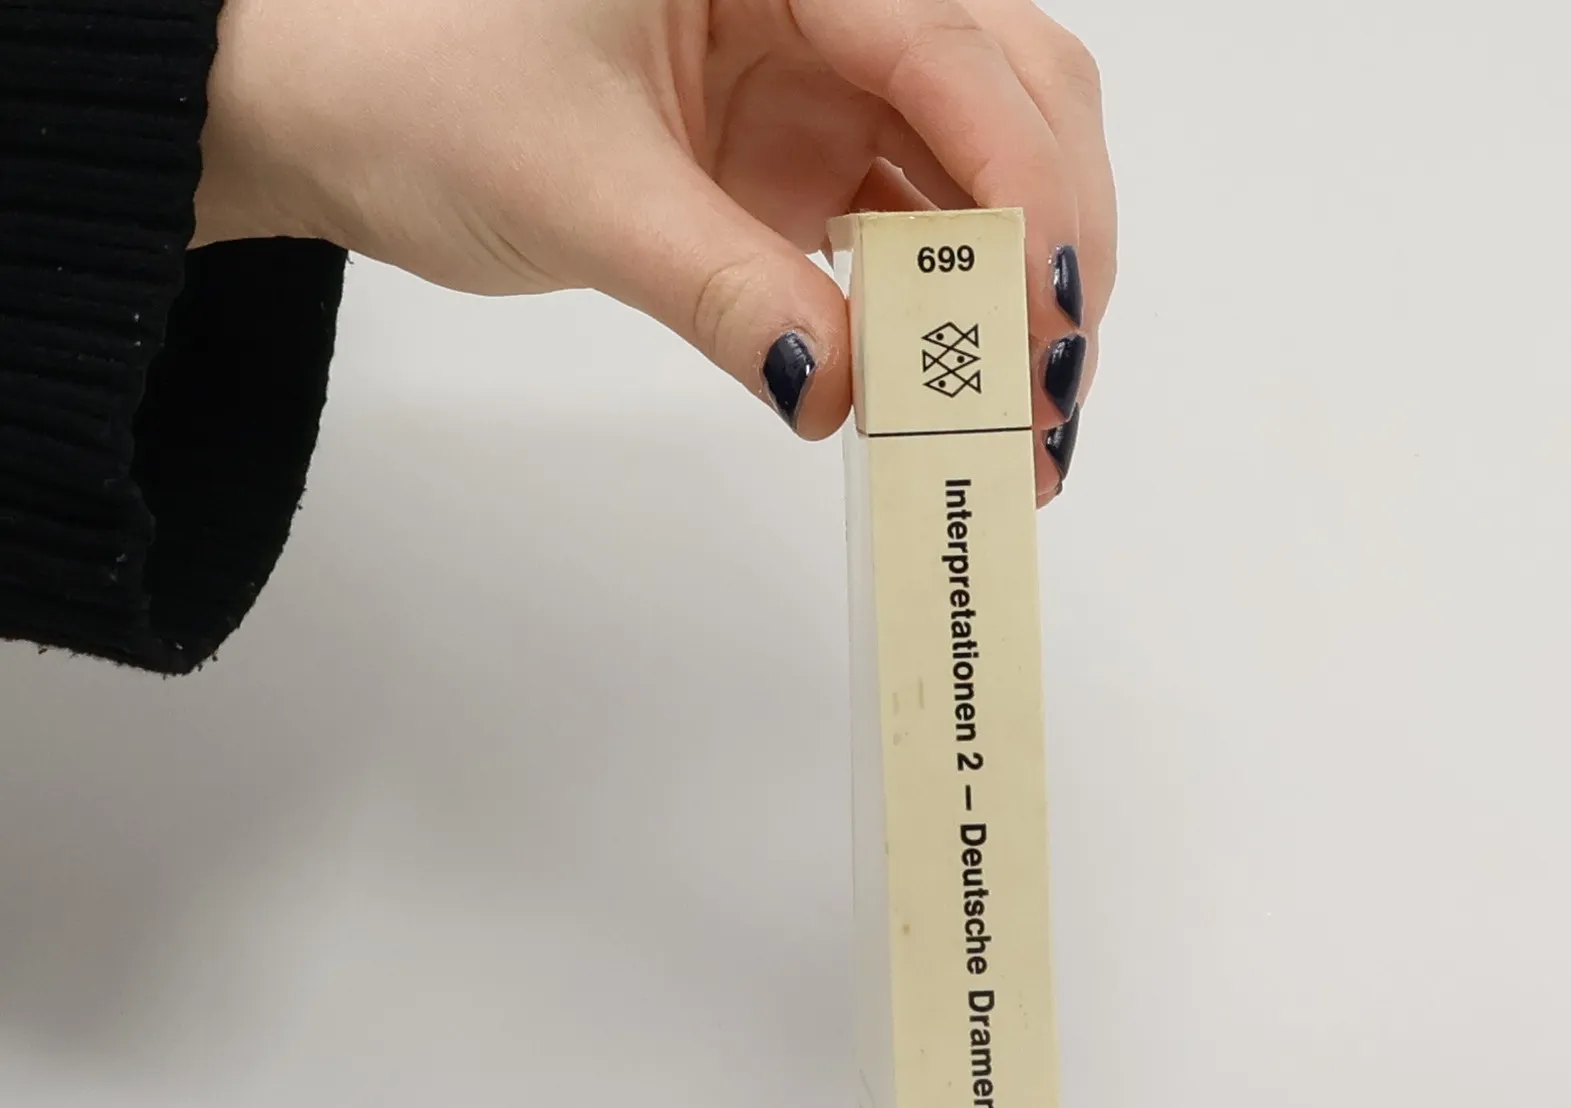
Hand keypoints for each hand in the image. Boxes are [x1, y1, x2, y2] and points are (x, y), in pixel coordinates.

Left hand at [196, 0, 1115, 498]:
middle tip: (1051, 391)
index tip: (1048, 316)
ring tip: (1025, 424)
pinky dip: (948, 312)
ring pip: (984, 170)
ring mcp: (825, 79)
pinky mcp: (809, 157)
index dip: (1023, 184)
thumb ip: (721, 288)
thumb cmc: (418, 85)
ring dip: (1018, 293)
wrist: (341, 110)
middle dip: (1055, 243)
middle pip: (1013, 95)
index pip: (952, 46)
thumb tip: (841, 393)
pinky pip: (917, 227)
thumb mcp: (577, 189)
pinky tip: (955, 387)